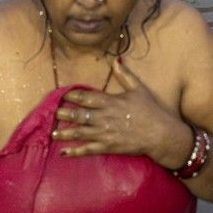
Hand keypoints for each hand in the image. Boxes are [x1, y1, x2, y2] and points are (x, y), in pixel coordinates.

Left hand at [53, 59, 193, 167]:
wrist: (160, 133)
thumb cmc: (150, 110)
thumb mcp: (138, 88)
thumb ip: (125, 75)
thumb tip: (116, 60)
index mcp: (111, 102)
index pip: (87, 97)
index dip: (73, 96)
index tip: (62, 94)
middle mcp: (105, 117)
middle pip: (79, 115)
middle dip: (65, 113)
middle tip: (53, 112)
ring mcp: (105, 133)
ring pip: (80, 132)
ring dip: (65, 132)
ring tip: (53, 132)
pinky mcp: (108, 147)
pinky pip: (87, 149)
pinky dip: (75, 151)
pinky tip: (64, 152)